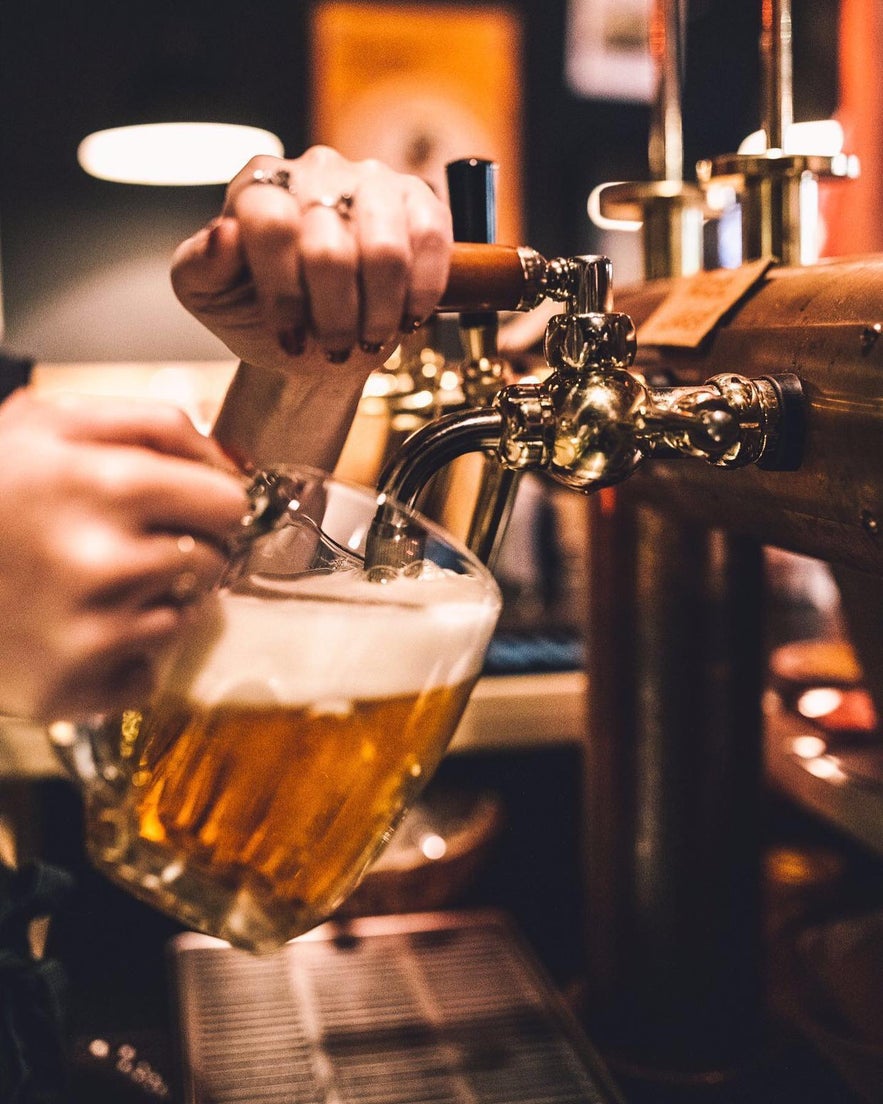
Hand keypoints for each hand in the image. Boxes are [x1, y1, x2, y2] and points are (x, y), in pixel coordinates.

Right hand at [0, 390, 248, 720]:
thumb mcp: (49, 422)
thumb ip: (154, 425)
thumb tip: (235, 466)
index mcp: (105, 483)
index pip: (229, 505)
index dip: (215, 504)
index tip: (195, 508)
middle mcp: (102, 561)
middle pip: (212, 563)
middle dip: (184, 550)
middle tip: (129, 544)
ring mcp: (86, 633)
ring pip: (184, 619)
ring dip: (152, 603)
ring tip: (89, 585)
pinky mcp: (69, 688)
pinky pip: (147, 674)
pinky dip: (122, 658)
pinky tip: (74, 629)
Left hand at [171, 145, 452, 376]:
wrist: (312, 336)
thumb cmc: (257, 312)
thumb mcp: (209, 297)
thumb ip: (202, 266)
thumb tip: (223, 234)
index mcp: (258, 185)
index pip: (272, 224)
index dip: (284, 292)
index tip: (289, 334)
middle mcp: (314, 171)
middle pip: (329, 248)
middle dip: (333, 317)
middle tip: (333, 345)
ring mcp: (370, 181)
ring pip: (384, 250)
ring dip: (377, 312)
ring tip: (368, 335)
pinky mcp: (418, 200)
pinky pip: (430, 239)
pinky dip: (420, 291)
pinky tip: (405, 315)